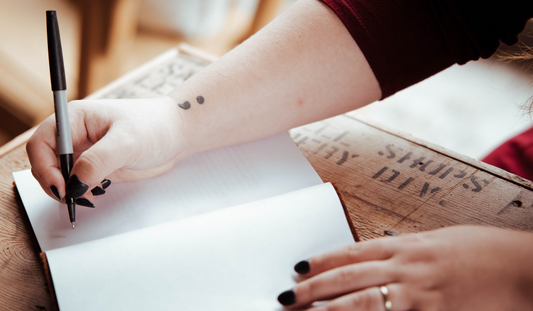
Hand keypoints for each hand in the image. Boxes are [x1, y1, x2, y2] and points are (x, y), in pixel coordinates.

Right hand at [27, 96, 187, 203]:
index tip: (61, 185)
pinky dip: (78, 194)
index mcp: (75, 118)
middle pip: (45, 162)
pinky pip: (76, 184)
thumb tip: (74, 183)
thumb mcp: (127, 142)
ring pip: (59, 176)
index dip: (44, 165)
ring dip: (66, 191)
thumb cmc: (155, 126)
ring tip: (87, 197)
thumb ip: (99, 161)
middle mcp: (75, 135)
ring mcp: (85, 152)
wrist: (177, 134)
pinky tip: (94, 196)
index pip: (42, 142)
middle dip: (54, 182)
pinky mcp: (96, 168)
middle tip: (73, 198)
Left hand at [278, 226, 532, 309]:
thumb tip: (372, 258)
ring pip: (363, 303)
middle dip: (313, 290)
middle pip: (349, 279)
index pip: (352, 252)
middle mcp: (408, 268)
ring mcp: (420, 294)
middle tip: (285, 297)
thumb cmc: (481, 251)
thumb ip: (403, 250)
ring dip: (329, 310)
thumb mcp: (438, 241)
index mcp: (407, 246)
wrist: (524, 267)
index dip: (322, 261)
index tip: (298, 268)